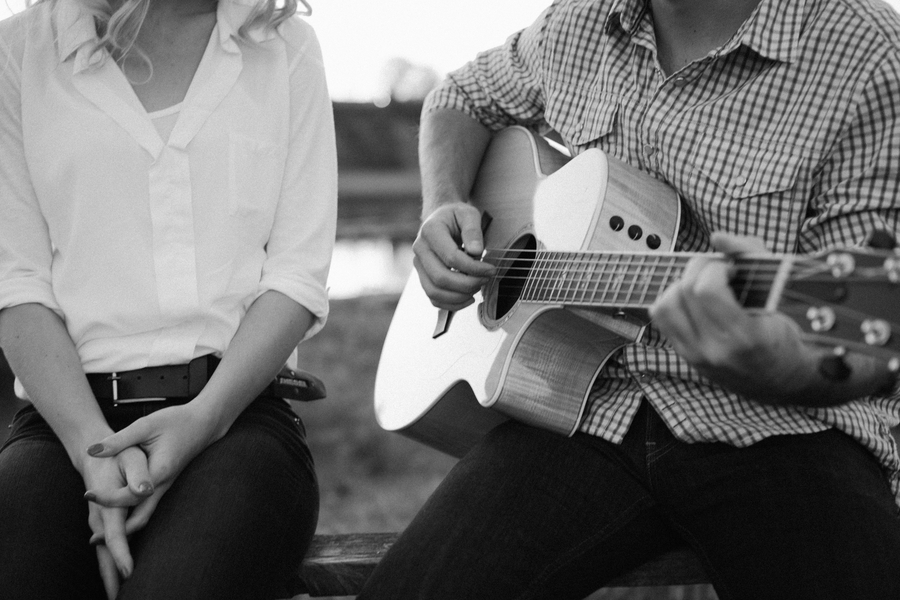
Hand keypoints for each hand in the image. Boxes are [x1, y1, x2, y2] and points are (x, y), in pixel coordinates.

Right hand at [79, 447, 152, 598]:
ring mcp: (99, 521)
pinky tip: (117, 579)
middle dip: (111, 577)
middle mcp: (100, 517)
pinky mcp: (103, 522)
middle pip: (104, 553)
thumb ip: (138, 475)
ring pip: (103, 553)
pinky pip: (106, 548)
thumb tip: (147, 490)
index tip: (129, 573)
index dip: (121, 556)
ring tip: (117, 596)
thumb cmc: (118, 454)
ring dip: (110, 575)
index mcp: (108, 505)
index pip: (115, 535)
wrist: (94, 452)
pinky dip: (110, 565)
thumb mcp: (130, 457)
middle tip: (117, 599)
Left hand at [86, 404, 217, 541]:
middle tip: (93, 540)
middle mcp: (163, 485)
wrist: (203, 423)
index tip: (88, 494)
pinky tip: (116, 517)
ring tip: (100, 535)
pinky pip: (147, 507)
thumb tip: (91, 452)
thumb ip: (119, 440)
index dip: (108, 497)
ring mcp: (165, 487)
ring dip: (125, 528)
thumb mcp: (145, 425)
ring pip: (145, 516)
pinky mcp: (163, 485)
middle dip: (118, 531)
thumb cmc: (176, 421)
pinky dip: (131, 516)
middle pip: (140, 518)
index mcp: (159, 471)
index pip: (130, 494)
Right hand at [412, 203, 495, 310]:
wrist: (440, 218)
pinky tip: (468, 298)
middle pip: (440, 278)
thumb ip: (472, 230)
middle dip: (467, 284)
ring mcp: (419, 265)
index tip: (490, 269)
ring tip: (477, 288)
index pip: (451, 257)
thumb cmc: (456, 217)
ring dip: (459, 296)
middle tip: (486, 279)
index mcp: (430, 231)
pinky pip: (433, 298)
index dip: (473, 267)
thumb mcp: (468, 214)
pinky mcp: (423, 276)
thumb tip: (475, 251)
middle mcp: (420, 249)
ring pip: (434, 292)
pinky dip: (451, 304)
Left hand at [649, 233, 821, 402]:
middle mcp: (714, 350)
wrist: (787, 381)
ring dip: (680, 285)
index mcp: (744, 337)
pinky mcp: (686, 357)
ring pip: (664, 306)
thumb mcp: (783, 295)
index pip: (706, 290)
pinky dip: (674, 302)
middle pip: (682, 292)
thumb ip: (752, 256)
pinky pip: (662, 321)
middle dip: (698, 269)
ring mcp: (696, 357)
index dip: (716, 268)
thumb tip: (718, 238)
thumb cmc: (789, 333)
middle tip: (719, 271)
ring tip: (704, 285)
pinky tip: (695, 301)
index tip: (733, 269)